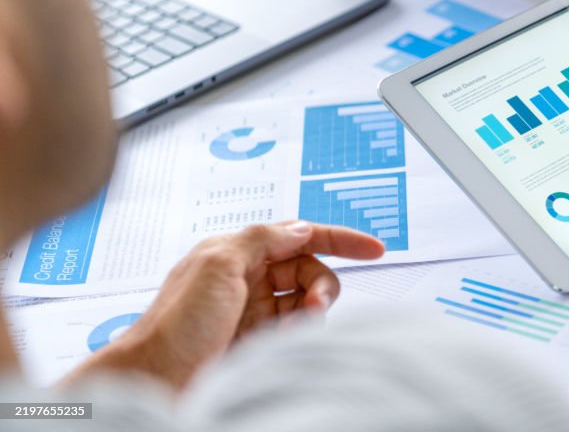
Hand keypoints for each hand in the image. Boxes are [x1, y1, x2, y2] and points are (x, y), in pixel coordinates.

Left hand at [65, 221, 384, 390]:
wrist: (155, 380)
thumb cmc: (174, 324)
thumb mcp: (216, 264)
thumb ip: (262, 238)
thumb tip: (301, 228)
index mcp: (237, 252)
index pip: (299, 235)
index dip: (340, 240)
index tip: (374, 248)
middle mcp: (247, 279)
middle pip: (309, 270)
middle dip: (321, 285)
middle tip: (315, 307)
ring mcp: (254, 313)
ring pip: (306, 302)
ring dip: (311, 313)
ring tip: (295, 332)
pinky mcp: (258, 343)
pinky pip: (297, 330)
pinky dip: (300, 334)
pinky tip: (284, 344)